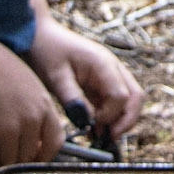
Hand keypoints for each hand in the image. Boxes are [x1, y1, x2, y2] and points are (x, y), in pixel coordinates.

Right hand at [0, 33, 65, 171]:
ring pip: (7, 164)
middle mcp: (30, 118)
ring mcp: (8, 127)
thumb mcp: (27, 83)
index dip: (42, 156)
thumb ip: (34, 108)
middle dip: (13, 161)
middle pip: (28, 158)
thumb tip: (32, 139)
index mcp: (44, 104)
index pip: (55, 142)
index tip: (28, 158)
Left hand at [26, 0, 144, 144]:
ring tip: (100, 136)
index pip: (121, 96)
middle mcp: (112, 68)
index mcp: (103, 64)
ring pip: (129, 100)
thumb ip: (73, 100)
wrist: (38, 35)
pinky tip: (95, 128)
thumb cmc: (46, 51)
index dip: (110, 115)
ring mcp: (109, 74)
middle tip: (109, 139)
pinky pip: (114, 100)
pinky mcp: (101, 81)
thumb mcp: (55, 77)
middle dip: (127, 120)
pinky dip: (109, 115)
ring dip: (119, 119)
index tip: (92, 125)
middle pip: (135, 97)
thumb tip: (88, 123)